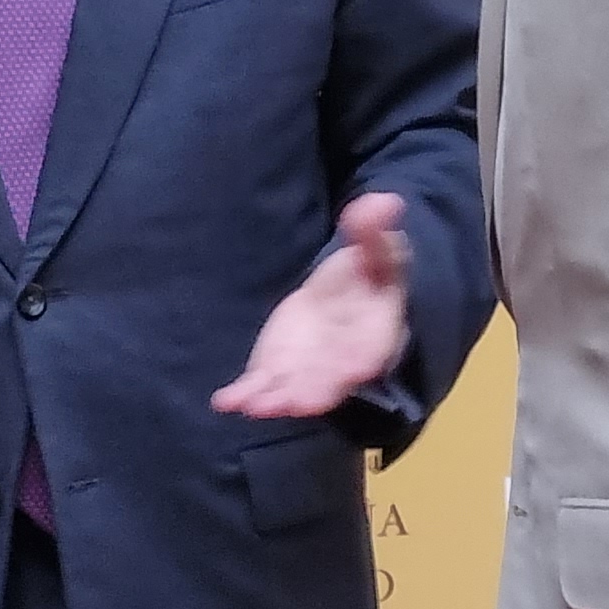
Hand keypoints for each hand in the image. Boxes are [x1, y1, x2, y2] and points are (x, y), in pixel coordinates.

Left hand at [212, 195, 411, 419]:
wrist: (347, 299)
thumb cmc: (369, 276)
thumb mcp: (376, 250)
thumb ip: (373, 232)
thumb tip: (383, 201)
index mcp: (374, 333)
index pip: (371, 349)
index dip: (362, 359)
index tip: (357, 368)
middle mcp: (341, 360)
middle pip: (330, 381)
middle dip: (314, 393)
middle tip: (296, 404)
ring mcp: (308, 369)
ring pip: (293, 389)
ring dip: (275, 399)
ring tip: (253, 407)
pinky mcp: (279, 367)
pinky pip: (262, 384)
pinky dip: (245, 394)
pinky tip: (225, 401)